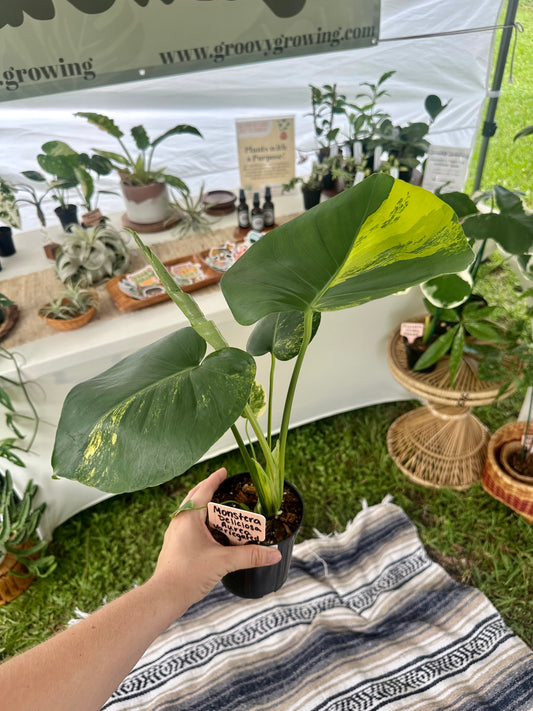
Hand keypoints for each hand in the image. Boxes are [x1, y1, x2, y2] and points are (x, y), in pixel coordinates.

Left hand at [149, 468, 281, 614]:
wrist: (164, 596)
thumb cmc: (188, 575)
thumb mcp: (223, 562)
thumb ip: (250, 556)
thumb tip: (274, 554)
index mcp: (189, 517)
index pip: (203, 490)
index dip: (214, 479)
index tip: (224, 471)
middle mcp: (180, 521)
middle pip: (195, 497)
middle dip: (208, 490)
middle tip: (223, 485)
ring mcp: (175, 533)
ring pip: (191, 512)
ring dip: (205, 506)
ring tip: (220, 507)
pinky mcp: (175, 545)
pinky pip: (189, 524)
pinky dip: (201, 520)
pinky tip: (211, 530)